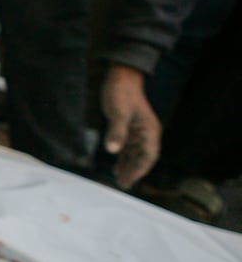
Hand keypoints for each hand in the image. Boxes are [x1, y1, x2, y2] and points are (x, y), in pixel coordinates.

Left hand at [102, 64, 159, 188]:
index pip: (148, 156)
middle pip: (143, 157)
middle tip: (123, 184)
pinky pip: (129, 147)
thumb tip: (112, 150)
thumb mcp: (118, 113)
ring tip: (119, 179)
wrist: (121, 78)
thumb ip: (116, 132)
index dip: (139, 170)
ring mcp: (139, 131)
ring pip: (136, 154)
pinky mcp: (130, 128)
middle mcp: (147, 133)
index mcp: (149, 131)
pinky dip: (124, 157)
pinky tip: (117, 165)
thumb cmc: (121, 93)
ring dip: (129, 166)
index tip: (129, 180)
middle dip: (134, 171)